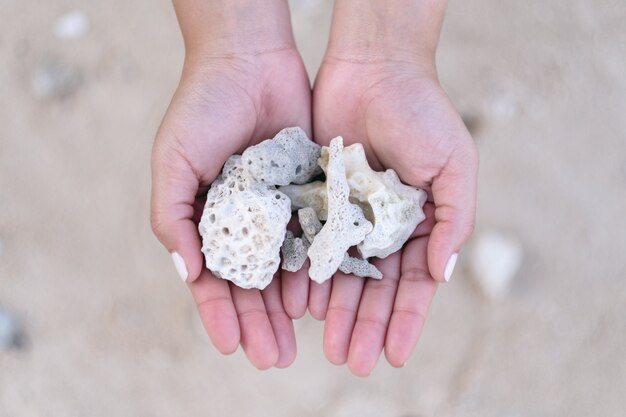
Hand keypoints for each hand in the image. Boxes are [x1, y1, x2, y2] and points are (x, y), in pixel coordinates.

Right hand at [151, 0, 311, 368]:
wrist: (249, 61)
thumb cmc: (202, 108)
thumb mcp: (174, 162)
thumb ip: (171, 217)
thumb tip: (188, 272)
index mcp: (206, 219)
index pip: (213, 278)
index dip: (221, 314)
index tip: (234, 346)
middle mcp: (242, 221)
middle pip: (252, 284)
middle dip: (260, 322)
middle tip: (274, 358)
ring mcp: (276, 210)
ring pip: (284, 269)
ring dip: (288, 306)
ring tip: (299, 341)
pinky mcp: (307, 193)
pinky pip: (312, 236)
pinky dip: (314, 268)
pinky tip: (319, 297)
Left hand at [309, 27, 477, 373]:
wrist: (375, 68)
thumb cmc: (423, 113)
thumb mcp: (454, 165)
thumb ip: (454, 220)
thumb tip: (441, 275)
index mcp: (419, 224)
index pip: (413, 284)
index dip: (406, 321)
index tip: (394, 355)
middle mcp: (383, 226)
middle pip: (373, 288)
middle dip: (364, 324)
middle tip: (351, 361)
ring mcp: (349, 215)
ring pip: (341, 273)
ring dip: (335, 309)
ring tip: (325, 343)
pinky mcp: (318, 199)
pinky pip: (312, 243)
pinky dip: (307, 273)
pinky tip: (300, 302)